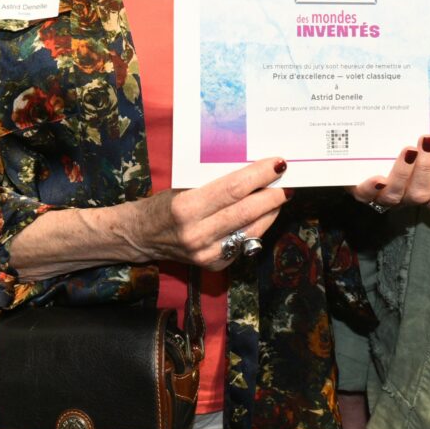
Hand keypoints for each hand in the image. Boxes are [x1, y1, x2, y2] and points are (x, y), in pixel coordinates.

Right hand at [133, 157, 289, 268]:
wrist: (141, 237)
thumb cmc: (162, 204)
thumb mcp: (182, 187)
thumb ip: (214, 184)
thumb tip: (251, 173)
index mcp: (186, 207)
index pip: (233, 189)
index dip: (259, 175)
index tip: (277, 163)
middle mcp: (197, 234)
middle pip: (247, 211)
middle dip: (273, 195)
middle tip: (288, 181)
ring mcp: (207, 253)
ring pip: (251, 229)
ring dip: (270, 211)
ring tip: (280, 196)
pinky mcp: (214, 265)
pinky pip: (244, 242)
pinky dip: (257, 226)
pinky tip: (262, 214)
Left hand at [350, 135, 429, 214]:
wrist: (360, 150)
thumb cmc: (402, 145)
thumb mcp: (423, 145)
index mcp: (425, 191)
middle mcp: (405, 197)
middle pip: (420, 195)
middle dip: (426, 168)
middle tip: (428, 143)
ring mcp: (383, 196)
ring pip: (395, 194)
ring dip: (404, 172)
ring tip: (409, 150)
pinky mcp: (362, 192)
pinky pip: (366, 195)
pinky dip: (372, 187)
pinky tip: (378, 178)